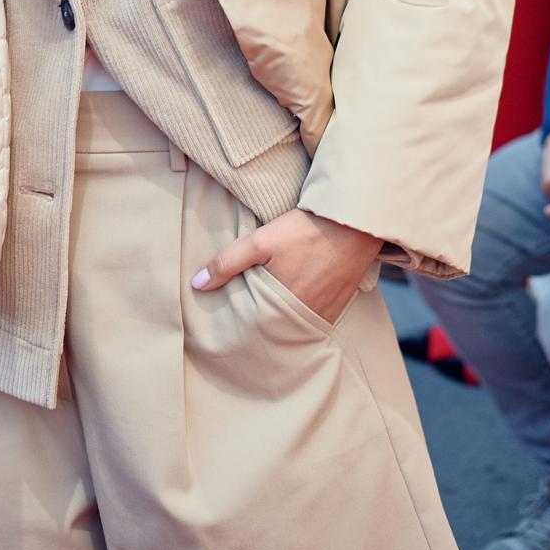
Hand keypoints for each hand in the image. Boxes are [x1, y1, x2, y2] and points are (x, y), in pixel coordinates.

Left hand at [192, 208, 380, 325]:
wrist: (353, 222)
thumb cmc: (305, 230)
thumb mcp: (260, 241)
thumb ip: (227, 263)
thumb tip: (197, 285)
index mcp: (282, 306)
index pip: (255, 327)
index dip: (242, 324)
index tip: (229, 322)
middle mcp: (305, 316)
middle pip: (276, 327)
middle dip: (262, 323)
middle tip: (248, 315)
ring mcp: (325, 312)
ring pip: (295, 322)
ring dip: (283, 317)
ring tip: (270, 305)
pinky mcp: (339, 305)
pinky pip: (315, 316)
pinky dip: (303, 311)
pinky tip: (295, 297)